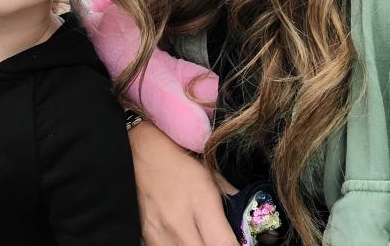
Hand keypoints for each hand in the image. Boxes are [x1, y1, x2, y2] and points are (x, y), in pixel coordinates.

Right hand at [130, 121, 238, 245]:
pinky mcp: (145, 240)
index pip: (225, 245)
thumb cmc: (178, 161)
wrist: (139, 152)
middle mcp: (178, 223)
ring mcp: (158, 235)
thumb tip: (249, 223)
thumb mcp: (210, 175)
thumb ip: (232, 201)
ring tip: (201, 237)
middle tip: (220, 240)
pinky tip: (182, 238)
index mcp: (201, 202)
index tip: (239, 242)